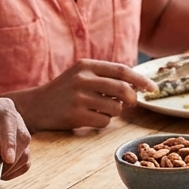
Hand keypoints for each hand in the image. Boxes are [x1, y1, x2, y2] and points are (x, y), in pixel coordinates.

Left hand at [0, 90, 31, 184]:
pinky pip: (24, 162)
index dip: (9, 136)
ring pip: (24, 149)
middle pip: (20, 133)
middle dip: (7, 159)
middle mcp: (3, 112)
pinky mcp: (18, 148)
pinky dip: (11, 172)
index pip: (5, 115)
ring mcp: (13, 130)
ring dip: (7, 168)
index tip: (6, 158)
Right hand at [19, 59, 156, 130]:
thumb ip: (106, 77)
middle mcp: (83, 79)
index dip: (141, 80)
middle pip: (123, 90)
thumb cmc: (64, 92)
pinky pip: (103, 122)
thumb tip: (136, 87)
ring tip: (98, 110)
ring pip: (115, 108)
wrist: (34, 106)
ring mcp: (78, 97)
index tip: (153, 88)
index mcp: (87, 65)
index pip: (122, 70)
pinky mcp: (75, 115)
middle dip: (132, 99)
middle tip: (131, 104)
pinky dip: (101, 123)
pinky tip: (88, 118)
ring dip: (113, 112)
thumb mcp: (81, 75)